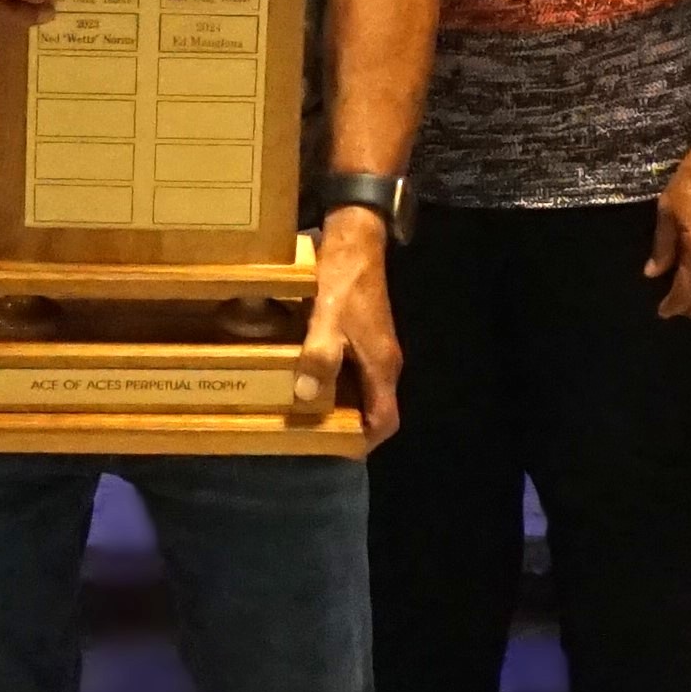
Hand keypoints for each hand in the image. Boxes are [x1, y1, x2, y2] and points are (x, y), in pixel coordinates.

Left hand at [307, 204, 402, 440]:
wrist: (357, 240)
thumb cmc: (345, 281)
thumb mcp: (327, 319)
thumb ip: (320, 357)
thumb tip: (307, 397)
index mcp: (382, 365)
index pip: (386, 420)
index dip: (366, 441)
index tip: (339, 451)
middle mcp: (384, 361)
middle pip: (373, 408)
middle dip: (347, 427)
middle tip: (312, 435)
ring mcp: (375, 347)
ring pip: (362, 390)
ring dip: (338, 404)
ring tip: (304, 413)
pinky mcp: (364, 333)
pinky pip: (353, 371)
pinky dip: (334, 382)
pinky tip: (306, 377)